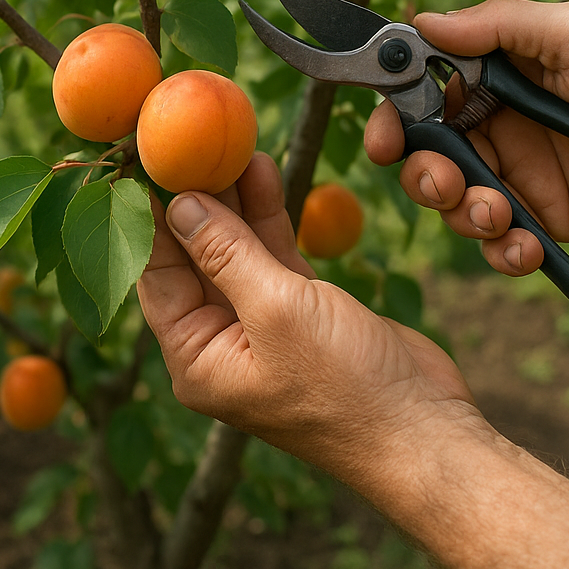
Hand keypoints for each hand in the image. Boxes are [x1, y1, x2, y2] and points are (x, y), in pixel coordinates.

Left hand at [136, 153, 481, 485]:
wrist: (422, 425)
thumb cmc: (344, 384)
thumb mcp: (276, 310)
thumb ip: (226, 253)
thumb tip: (179, 205)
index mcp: (196, 357)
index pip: (157, 274)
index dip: (152, 217)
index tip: (147, 164)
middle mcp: (220, 341)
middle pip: (196, 257)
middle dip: (197, 200)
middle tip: (192, 142)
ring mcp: (263, 324)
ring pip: (237, 249)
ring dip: (235, 200)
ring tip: (229, 145)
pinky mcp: (303, 309)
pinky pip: (273, 254)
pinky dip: (269, 216)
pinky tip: (263, 172)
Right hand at [364, 0, 568, 276]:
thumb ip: (497, 25)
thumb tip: (423, 21)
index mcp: (495, 78)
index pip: (421, 97)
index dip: (393, 119)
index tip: (383, 142)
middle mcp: (497, 127)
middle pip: (425, 157)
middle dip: (423, 176)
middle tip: (446, 183)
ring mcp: (518, 177)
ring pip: (454, 205)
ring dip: (464, 214)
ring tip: (501, 213)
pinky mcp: (542, 221)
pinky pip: (499, 245)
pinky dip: (502, 252)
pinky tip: (528, 246)